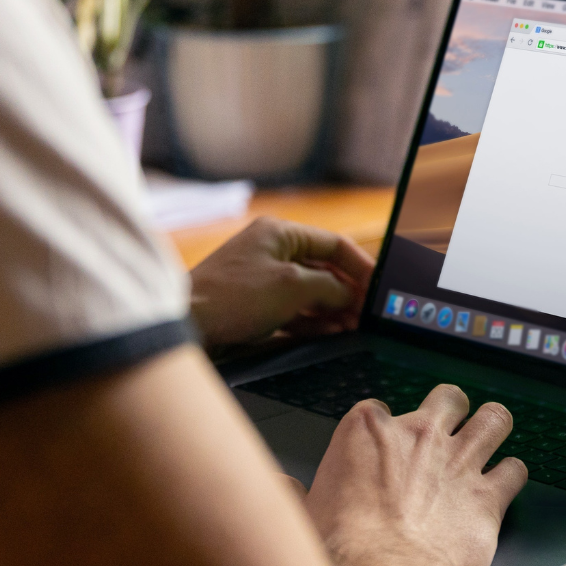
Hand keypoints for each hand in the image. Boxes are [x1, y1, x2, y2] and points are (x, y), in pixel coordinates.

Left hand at [190, 217, 373, 349]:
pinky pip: (294, 310)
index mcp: (280, 233)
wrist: (187, 324)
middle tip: (368, 314)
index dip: (361, 265)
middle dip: (348, 292)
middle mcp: (272, 251)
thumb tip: (350, 295)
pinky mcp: (256, 304)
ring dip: (333, 309)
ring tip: (354, 327)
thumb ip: (329, 288)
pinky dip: (313, 320)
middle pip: (323, 269)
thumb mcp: (293, 287)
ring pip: (310, 292)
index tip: (378, 288)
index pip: (334, 244)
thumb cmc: (233, 296)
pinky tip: (332, 332)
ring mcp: (263, 278)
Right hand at [304, 385, 528, 565]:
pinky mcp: (488, 496)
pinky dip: (511, 476)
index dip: (384, 429)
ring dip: (493, 427)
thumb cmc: (341, 547)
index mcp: (367, 430)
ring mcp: (459, 461)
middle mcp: (419, 435)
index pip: (380, 409)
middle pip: (448, 398)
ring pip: (494, 419)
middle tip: (447, 429)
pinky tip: (504, 485)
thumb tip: (278, 486)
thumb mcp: (302, 513)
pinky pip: (515, 470)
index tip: (382, 449)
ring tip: (490, 436)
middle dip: (451, 410)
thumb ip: (293, 492)